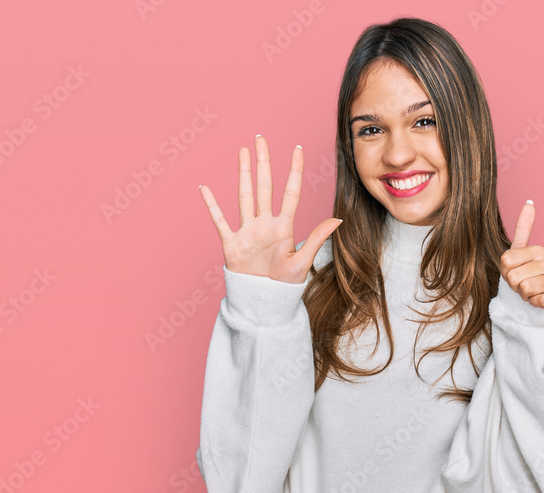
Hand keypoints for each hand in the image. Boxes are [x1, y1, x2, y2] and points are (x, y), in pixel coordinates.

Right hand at [199, 136, 341, 283]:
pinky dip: (212, 205)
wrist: (264, 304)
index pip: (290, 192)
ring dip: (243, 174)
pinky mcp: (231, 243)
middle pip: (264, 186)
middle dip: (264, 162)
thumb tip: (338, 219)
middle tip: (261, 138)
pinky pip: (220, 221)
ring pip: (244, 196)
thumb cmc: (285, 286)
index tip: (297, 149)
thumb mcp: (303, 261)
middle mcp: (265, 224)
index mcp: (284, 227)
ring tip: (243, 152)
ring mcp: (248, 232)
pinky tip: (205, 188)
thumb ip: (317, 237)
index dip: (294, 171)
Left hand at [500, 200, 543, 309]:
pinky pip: (541, 301)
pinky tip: (541, 300)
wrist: (543, 299)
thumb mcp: (518, 253)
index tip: (514, 272)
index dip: (505, 271)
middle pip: (514, 276)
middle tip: (522, 285)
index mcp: (538, 250)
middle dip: (514, 285)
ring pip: (527, 289)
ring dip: (524, 295)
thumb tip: (530, 201)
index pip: (506, 260)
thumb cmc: (527, 275)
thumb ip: (523, 228)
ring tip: (531, 293)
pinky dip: (535, 303)